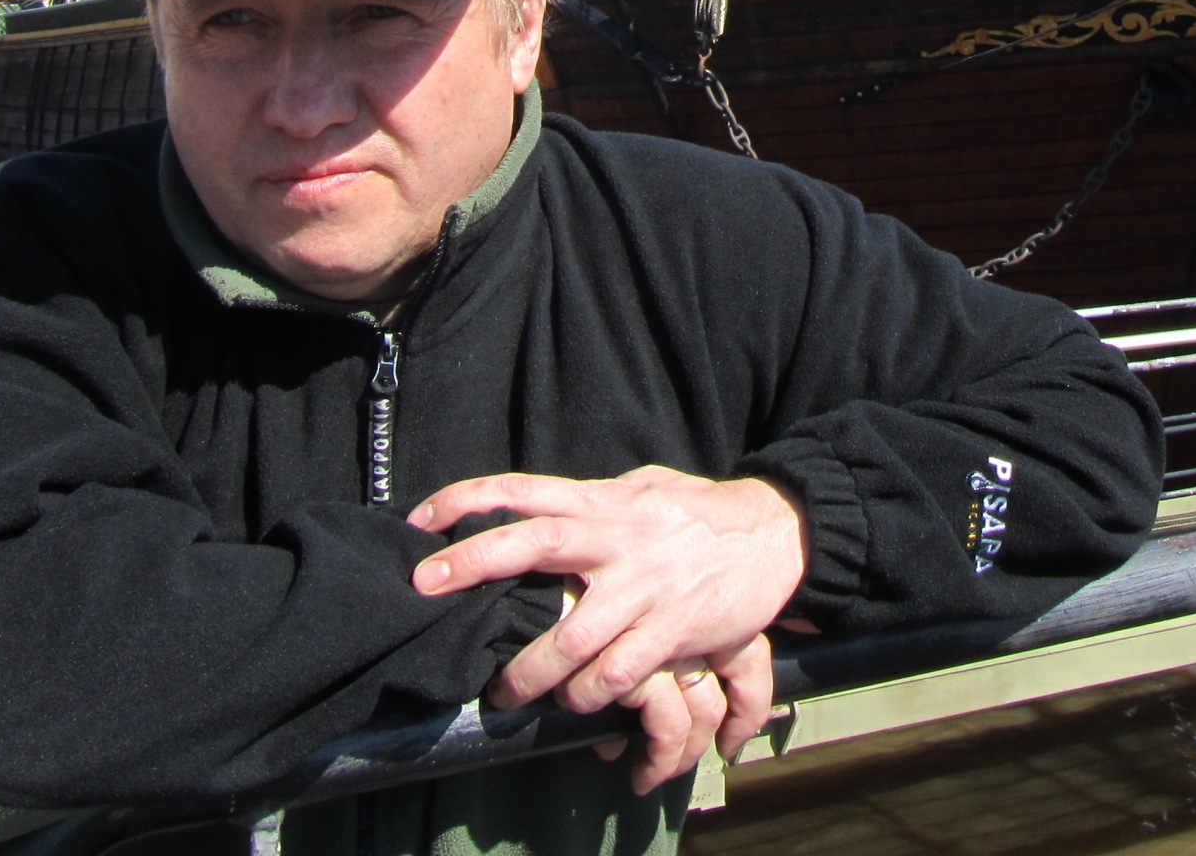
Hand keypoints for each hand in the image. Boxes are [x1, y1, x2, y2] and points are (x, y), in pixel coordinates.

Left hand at [407, 467, 806, 778]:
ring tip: (503, 692)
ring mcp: (644, 583)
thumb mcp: (641, 489)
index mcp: (602, 501)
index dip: (468, 499)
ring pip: (572, 632)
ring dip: (530, 669)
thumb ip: (592, 503)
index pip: (524, 490)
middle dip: (473, 563)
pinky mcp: (673, 626)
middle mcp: (616, 535)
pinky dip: (589, 694)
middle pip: (532, 543)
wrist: (774, 533)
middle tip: (425, 586)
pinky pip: (619, 671)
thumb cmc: (697, 511)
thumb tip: (541, 508)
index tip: (421, 517)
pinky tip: (573, 706)